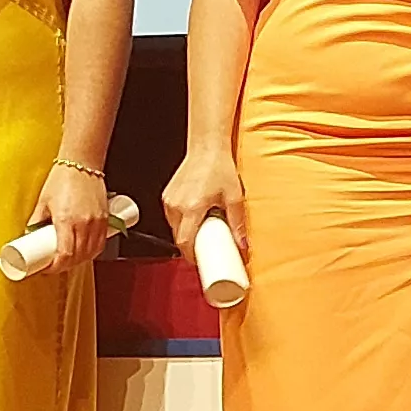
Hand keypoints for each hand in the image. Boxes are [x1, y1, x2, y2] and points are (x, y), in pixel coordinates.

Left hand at [33, 157, 115, 276]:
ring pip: (91, 252)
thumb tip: (28, 235)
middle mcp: (84, 223)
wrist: (82, 162)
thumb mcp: (43, 201)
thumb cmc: (63, 178)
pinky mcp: (104, 218)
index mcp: (66, 220)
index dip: (55, 267)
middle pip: (78, 256)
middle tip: (54, 266)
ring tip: (69, 261)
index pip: (64, 254)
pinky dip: (93, 252)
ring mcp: (96, 221)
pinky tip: (85, 253)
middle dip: (65, 266)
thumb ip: (36, 219)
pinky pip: (101, 243)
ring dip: (80, 261)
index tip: (47, 268)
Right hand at [162, 148, 244, 282]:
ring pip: (174, 228)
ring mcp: (170, 200)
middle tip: (207, 250)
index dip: (192, 257)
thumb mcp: (235, 197)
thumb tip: (243, 245)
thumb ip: (238, 223)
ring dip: (187, 234)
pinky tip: (195, 218)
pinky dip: (182, 222)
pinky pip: (172, 217)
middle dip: (191, 247)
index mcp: (191, 208)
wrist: (207, 147)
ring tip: (203, 231)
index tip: (202, 263)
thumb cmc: (220, 167)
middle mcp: (176, 205)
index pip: (185, 242)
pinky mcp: (167, 196)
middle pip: (179, 238)